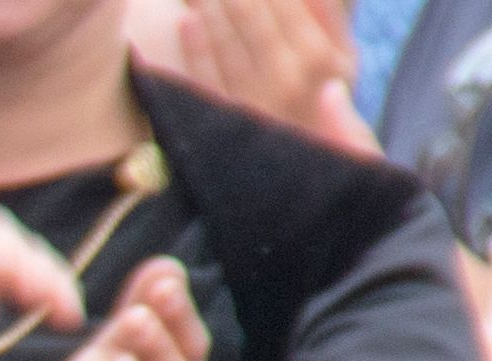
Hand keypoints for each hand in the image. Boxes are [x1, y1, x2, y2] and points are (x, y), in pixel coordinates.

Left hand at [142, 0, 371, 150]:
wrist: (312, 175)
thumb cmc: (327, 102)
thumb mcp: (343, 60)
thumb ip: (328, 16)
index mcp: (323, 58)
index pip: (288, 3)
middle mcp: (290, 78)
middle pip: (252, 16)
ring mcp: (254, 102)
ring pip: (225, 43)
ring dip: (209, 5)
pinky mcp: (226, 122)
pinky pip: (205, 79)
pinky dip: (194, 47)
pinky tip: (184, 20)